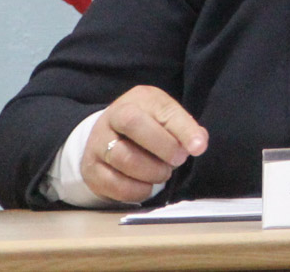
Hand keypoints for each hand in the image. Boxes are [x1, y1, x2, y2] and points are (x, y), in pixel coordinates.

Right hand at [81, 85, 207, 202]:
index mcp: (140, 99)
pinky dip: (135, 190)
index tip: (199, 147)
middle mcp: (114, 116)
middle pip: (133, 124)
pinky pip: (112, 183)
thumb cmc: (148, 126)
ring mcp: (98, 142)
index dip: (183, 129)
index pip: (162, 109)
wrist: (109, 137)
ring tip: (163, 173)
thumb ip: (184, 128)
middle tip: (178, 160)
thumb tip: (198, 144)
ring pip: (122, 157)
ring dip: (150, 171)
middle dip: (163, 146)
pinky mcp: (91, 169)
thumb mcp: (166, 118)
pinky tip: (147, 187)